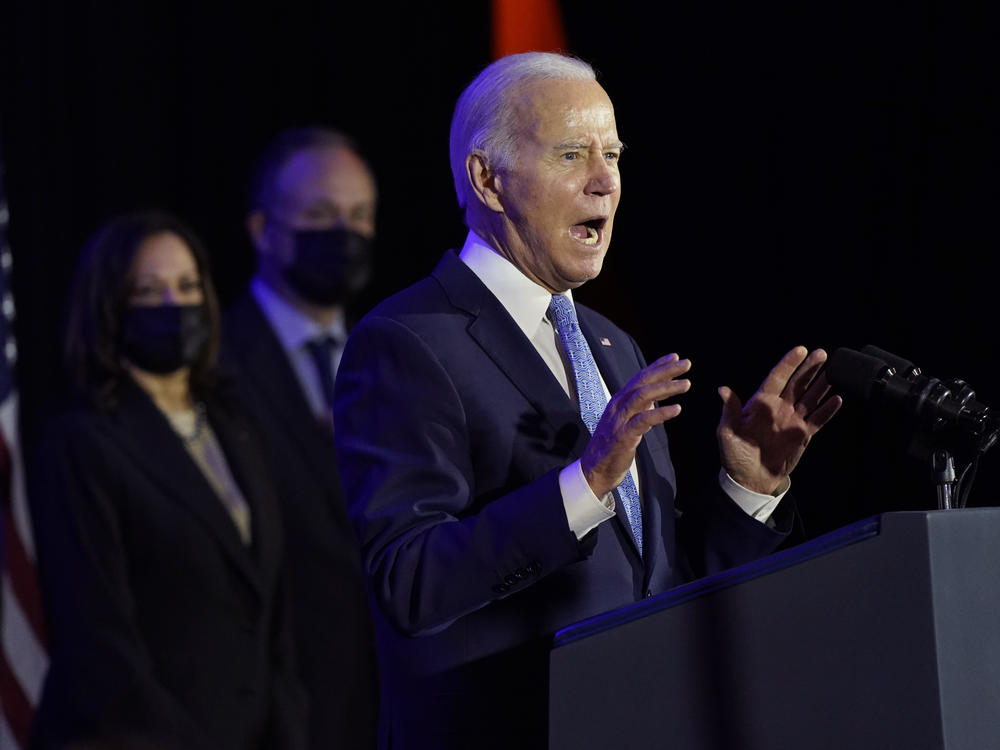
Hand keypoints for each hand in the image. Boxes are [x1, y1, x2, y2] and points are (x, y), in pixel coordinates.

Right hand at [581, 353, 690, 497]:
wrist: (593, 471)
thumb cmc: (611, 447)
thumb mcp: (625, 422)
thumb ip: (639, 408)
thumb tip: (656, 397)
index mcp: (619, 401)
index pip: (639, 378)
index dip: (657, 366)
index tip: (675, 357)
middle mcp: (618, 406)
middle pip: (643, 382)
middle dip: (665, 371)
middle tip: (686, 364)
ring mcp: (619, 420)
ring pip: (643, 396)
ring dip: (666, 388)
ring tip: (686, 384)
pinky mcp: (623, 436)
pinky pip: (644, 420)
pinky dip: (661, 413)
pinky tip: (677, 409)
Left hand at [717, 346, 841, 494]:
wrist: (750, 479)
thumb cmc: (735, 455)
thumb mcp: (727, 432)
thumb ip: (730, 410)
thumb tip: (723, 389)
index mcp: (760, 403)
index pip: (777, 377)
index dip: (788, 364)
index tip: (800, 349)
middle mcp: (778, 408)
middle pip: (797, 383)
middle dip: (810, 368)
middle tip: (823, 353)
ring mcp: (791, 420)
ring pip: (810, 398)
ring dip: (822, 385)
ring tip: (835, 371)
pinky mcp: (802, 435)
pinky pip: (818, 419)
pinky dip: (827, 410)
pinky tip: (837, 399)